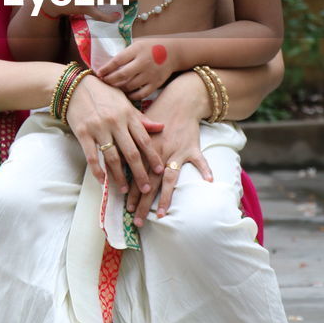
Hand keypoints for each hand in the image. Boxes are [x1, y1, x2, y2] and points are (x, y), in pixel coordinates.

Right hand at [65, 74, 163, 195]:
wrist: (76, 85)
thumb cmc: (103, 92)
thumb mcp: (125, 101)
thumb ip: (141, 117)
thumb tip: (160, 127)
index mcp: (128, 114)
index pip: (144, 140)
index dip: (153, 157)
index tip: (160, 171)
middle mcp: (116, 122)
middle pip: (131, 153)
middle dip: (140, 173)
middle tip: (146, 189)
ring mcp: (99, 128)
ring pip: (112, 157)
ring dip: (119, 176)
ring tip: (124, 190)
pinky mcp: (83, 133)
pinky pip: (92, 156)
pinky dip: (98, 170)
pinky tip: (103, 181)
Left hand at [97, 39, 175, 100]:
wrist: (173, 52)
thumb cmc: (151, 47)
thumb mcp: (137, 44)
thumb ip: (125, 54)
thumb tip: (106, 66)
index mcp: (137, 50)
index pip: (117, 61)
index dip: (106, 68)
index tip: (98, 73)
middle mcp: (143, 62)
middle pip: (122, 75)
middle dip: (109, 80)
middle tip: (103, 82)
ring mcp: (150, 74)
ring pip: (130, 86)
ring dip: (119, 88)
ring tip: (113, 87)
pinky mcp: (156, 83)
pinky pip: (140, 94)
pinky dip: (131, 95)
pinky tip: (126, 93)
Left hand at [130, 72, 212, 225]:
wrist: (179, 101)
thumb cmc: (158, 115)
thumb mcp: (139, 128)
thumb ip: (129, 146)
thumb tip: (115, 162)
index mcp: (145, 151)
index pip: (135, 176)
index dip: (131, 193)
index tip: (126, 210)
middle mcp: (159, 154)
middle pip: (149, 183)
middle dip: (142, 203)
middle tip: (137, 221)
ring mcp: (176, 152)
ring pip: (169, 179)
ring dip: (164, 197)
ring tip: (161, 215)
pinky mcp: (191, 148)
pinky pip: (199, 161)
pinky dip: (205, 169)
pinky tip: (209, 181)